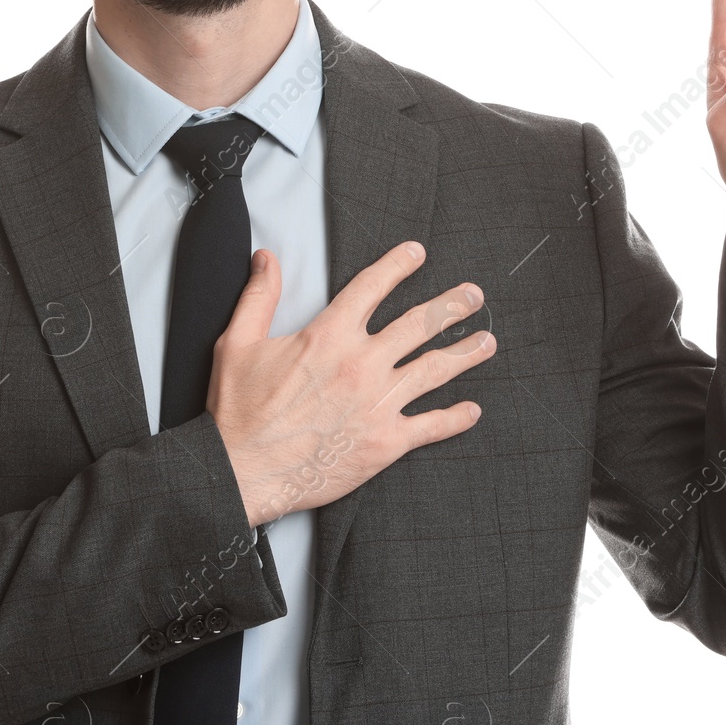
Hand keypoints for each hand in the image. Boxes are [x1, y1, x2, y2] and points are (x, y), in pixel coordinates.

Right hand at [206, 241, 491, 527]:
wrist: (243, 471)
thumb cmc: (238, 410)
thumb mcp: (238, 342)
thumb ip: (259, 296)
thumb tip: (266, 257)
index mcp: (329, 335)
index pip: (372, 287)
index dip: (397, 265)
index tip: (417, 253)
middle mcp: (361, 363)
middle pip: (418, 324)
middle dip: (451, 306)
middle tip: (473, 295)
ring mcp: (378, 403)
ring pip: (434, 370)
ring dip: (465, 353)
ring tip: (487, 341)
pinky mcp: (385, 443)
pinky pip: (431, 426)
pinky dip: (455, 418)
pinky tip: (472, 410)